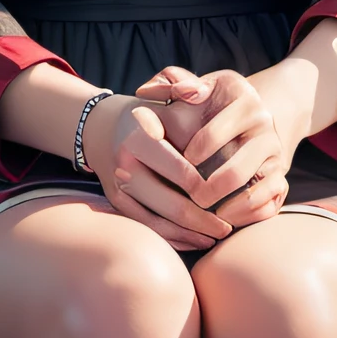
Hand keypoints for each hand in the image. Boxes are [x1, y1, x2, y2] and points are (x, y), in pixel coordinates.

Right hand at [78, 92, 231, 250]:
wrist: (103, 126)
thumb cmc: (150, 115)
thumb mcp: (167, 102)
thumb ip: (189, 98)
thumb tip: (205, 100)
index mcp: (139, 137)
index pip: (183, 173)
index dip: (210, 190)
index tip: (233, 198)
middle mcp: (124, 162)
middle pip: (171, 204)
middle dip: (204, 221)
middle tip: (228, 228)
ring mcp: (117, 184)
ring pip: (159, 222)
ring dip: (191, 234)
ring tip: (216, 236)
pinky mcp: (115, 200)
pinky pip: (147, 226)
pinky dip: (172, 237)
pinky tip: (193, 239)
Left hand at [135, 65, 293, 227]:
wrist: (251, 116)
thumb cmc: (211, 101)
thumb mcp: (195, 84)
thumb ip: (168, 82)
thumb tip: (146, 92)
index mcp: (244, 100)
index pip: (213, 135)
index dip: (192, 154)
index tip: (180, 163)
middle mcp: (266, 127)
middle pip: (236, 170)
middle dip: (208, 190)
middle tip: (190, 198)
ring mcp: (276, 154)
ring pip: (256, 191)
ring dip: (229, 208)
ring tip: (205, 211)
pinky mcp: (281, 176)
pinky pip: (270, 204)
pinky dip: (248, 216)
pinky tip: (225, 217)